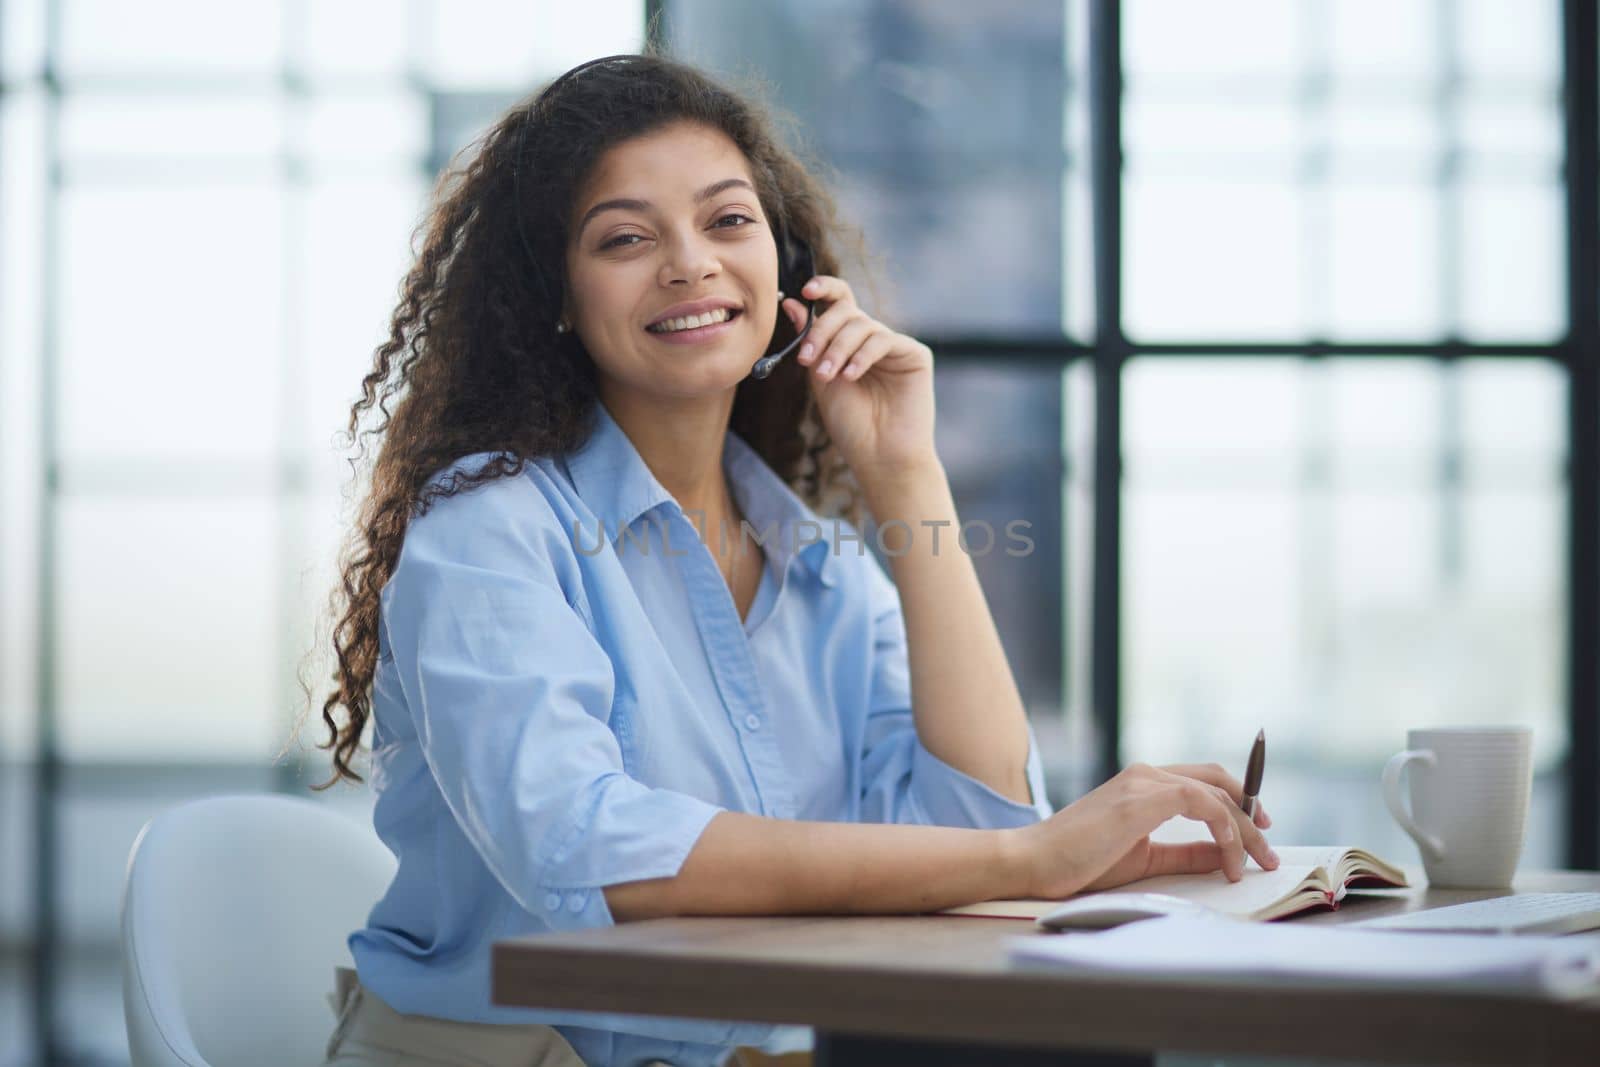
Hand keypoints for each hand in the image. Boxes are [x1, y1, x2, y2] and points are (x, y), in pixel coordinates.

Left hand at [780, 276, 934, 485]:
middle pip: (846, 311)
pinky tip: (850, 376)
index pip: (840, 302)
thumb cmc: (851, 424)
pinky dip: (862, 356)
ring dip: (838, 349)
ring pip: (862, 325)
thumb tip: (793, 303)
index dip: (824, 288)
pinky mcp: (914, 355)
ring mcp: (894, 346)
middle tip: (807, 359)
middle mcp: (872, 340)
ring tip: (829, 377)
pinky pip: (883, 340)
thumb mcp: (820, 378)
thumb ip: (811, 342)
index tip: (805, 291)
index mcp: (849, 343)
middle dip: (822, 331)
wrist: (880, 457)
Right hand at [1003, 762, 1278, 899]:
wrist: (1032, 861)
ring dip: (1244, 828)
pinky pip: (1201, 803)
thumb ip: (1182, 854)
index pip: (1203, 782)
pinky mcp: (1140, 799)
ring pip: (1214, 792)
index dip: (1237, 803)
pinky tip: (1227, 858)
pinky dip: (1223, 830)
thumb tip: (1221, 857)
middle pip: (1217, 779)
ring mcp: (1142, 783)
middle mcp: (1145, 775)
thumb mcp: (1143, 860)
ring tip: (1255, 861)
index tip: (1257, 832)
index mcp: (1141, 785)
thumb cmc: (1077, 862)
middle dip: (1250, 811)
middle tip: (1267, 845)